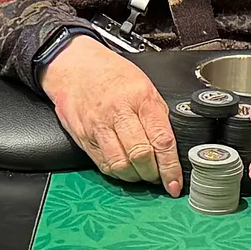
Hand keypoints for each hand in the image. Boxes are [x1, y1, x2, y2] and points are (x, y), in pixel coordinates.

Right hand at [41, 35, 181, 194]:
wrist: (75, 66)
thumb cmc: (112, 75)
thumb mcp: (145, 85)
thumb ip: (157, 115)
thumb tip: (170, 147)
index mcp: (141, 98)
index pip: (161, 140)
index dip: (170, 167)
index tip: (175, 184)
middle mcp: (119, 113)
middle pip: (141, 155)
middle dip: (153, 174)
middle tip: (159, 176)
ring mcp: (98, 126)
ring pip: (121, 164)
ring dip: (135, 176)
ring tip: (141, 173)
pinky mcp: (84, 137)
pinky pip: (104, 164)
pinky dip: (117, 172)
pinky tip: (124, 168)